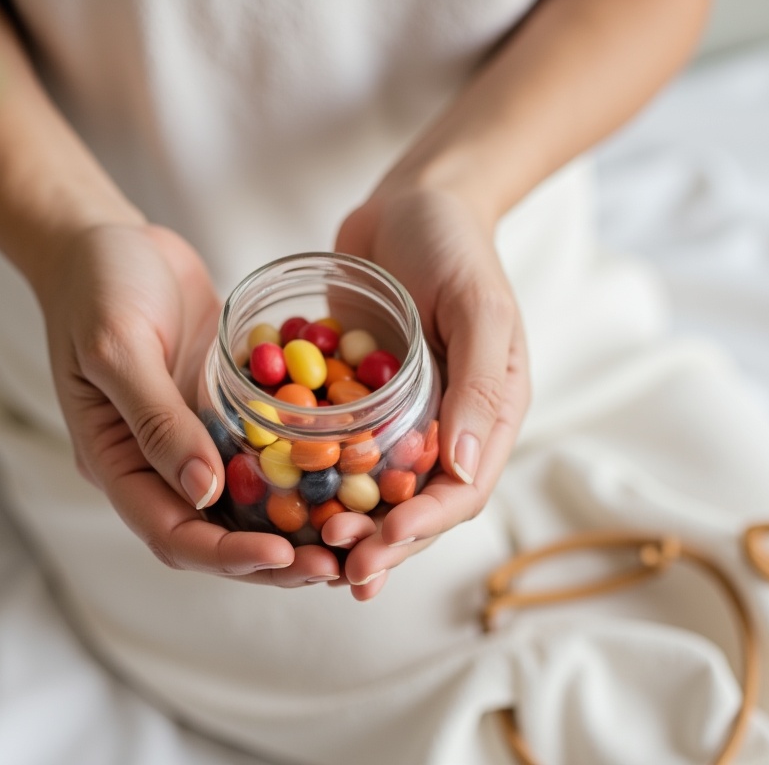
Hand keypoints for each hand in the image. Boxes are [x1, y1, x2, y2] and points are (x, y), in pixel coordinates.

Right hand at [32, 223, 342, 584]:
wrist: (105, 237)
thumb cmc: (96, 286)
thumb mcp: (118, 348)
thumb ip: (157, 421)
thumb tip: (204, 493)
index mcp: (116, 462)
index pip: (171, 532)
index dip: (227, 555)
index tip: (283, 555)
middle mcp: (154, 462)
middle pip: (214, 534)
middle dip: (271, 558)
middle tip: (333, 565)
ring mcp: (189, 438)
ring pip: (242, 504)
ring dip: (291, 526)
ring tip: (346, 537)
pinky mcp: (218, 410)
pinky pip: (259, 453)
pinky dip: (296, 472)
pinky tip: (342, 476)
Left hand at [324, 186, 530, 599]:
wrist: (414, 200)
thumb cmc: (456, 247)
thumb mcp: (479, 308)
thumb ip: (477, 386)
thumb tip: (465, 472)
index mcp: (488, 414)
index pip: (460, 492)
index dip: (422, 527)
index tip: (377, 547)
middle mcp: (446, 424)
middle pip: (416, 504)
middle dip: (380, 542)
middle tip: (337, 568)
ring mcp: (401, 414)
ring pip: (375, 487)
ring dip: (347, 523)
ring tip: (308, 553)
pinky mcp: (360, 397)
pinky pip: (338, 446)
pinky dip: (315, 475)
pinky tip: (281, 497)